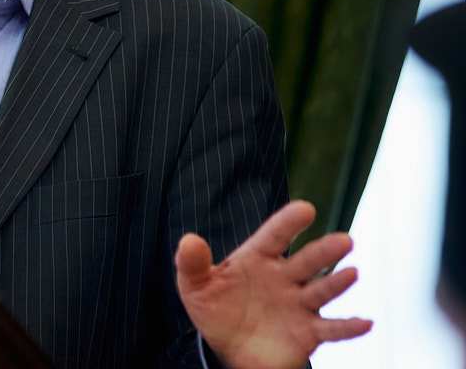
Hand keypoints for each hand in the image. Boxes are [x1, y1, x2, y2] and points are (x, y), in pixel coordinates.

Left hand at [175, 200, 371, 368]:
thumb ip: (192, 263)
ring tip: (352, 273)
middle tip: (344, 240)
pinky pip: (332, 329)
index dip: (289, 222)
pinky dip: (349, 327)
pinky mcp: (308, 332)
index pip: (274, 236)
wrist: (229, 345)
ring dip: (337, 283)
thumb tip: (189, 240)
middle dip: (324, 252)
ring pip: (322, 290)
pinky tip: (365, 322)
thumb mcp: (195, 285)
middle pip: (306, 261)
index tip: (306, 209)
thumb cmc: (215, 306)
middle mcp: (284, 277)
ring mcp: (298, 304)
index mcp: (257, 258)